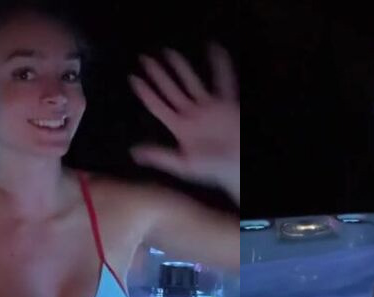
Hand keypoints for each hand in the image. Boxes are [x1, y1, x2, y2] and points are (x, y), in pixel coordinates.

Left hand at [129, 43, 240, 194]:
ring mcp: (209, 109)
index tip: (133, 78)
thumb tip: (134, 152)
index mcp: (180, 128)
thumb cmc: (214, 169)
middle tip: (145, 59)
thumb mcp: (185, 165)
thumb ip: (161, 156)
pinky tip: (216, 49)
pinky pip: (224, 81)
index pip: (158, 106)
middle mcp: (192, 116)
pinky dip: (221, 65)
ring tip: (170, 52)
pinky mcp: (226, 105)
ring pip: (192, 83)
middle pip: (171, 90)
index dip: (145, 92)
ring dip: (181, 69)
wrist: (240, 166)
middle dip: (158, 75)